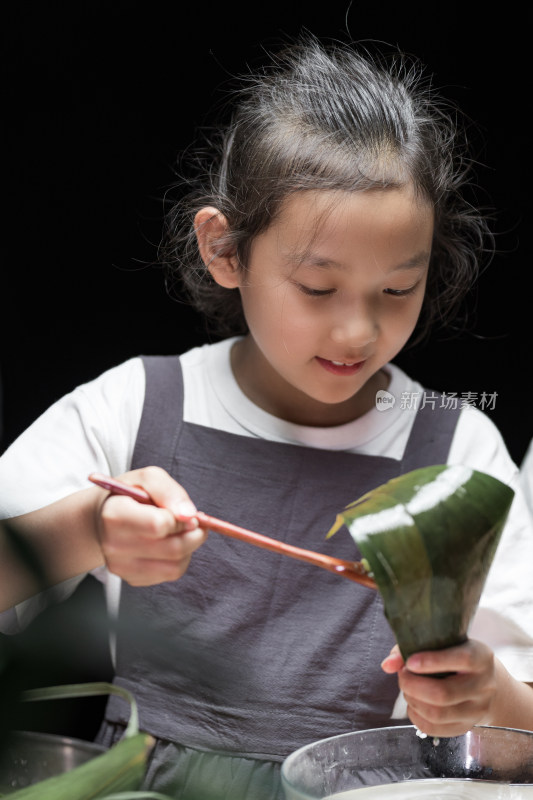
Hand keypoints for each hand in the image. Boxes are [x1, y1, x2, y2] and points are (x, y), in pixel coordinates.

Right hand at [96, 466, 206, 585]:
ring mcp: (121, 566)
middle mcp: (114, 545)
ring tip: (183, 532)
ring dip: (190, 548)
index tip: (188, 513)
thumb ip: (168, 490)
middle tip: (195, 522)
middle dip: (194, 534)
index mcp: (114, 515)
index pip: (159, 525)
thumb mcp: (147, 478)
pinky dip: (180, 559)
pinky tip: (171, 543)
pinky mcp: (131, 578)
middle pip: (173, 549)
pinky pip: (170, 574)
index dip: (182, 518)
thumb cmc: (128, 495)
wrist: (102, 519)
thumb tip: (189, 514)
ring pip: (176, 567)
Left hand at [381, 639, 497, 736]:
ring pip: (437, 714)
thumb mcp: (442, 642)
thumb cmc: (454, 655)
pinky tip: (413, 703)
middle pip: (444, 693)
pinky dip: (415, 716)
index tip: (410, 661)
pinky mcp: (466, 727)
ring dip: (412, 700)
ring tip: (407, 688)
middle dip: (413, 685)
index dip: (433, 661)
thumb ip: (412, 646)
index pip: (462, 659)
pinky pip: (434, 729)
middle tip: (402, 675)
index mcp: (481, 658)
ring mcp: (477, 710)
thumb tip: (388, 665)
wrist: (483, 681)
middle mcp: (484, 686)